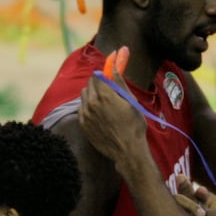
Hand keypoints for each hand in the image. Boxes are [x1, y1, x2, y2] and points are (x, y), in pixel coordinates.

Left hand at [78, 48, 147, 166]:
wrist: (127, 151)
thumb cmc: (134, 125)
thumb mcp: (131, 101)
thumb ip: (119, 81)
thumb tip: (115, 63)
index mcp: (104, 95)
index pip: (98, 74)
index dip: (105, 72)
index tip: (110, 71)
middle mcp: (91, 103)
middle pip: (90, 83)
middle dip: (99, 82)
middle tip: (110, 89)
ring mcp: (85, 115)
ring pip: (84, 95)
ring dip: (92, 94)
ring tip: (106, 103)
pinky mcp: (83, 124)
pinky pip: (82, 108)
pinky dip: (89, 106)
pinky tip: (100, 114)